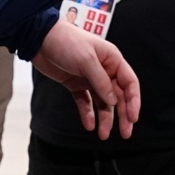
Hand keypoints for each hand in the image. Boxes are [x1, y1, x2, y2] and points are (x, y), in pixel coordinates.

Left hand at [31, 19, 141, 139]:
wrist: (40, 39)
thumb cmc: (67, 42)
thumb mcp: (86, 60)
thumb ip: (101, 81)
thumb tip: (113, 101)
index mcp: (112, 60)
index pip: (129, 83)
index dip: (134, 101)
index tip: (133, 118)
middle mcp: (104, 70)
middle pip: (118, 96)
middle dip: (122, 115)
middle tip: (125, 134)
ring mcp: (90, 78)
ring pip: (103, 102)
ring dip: (105, 118)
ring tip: (103, 135)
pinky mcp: (76, 84)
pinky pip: (86, 102)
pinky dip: (88, 114)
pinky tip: (89, 125)